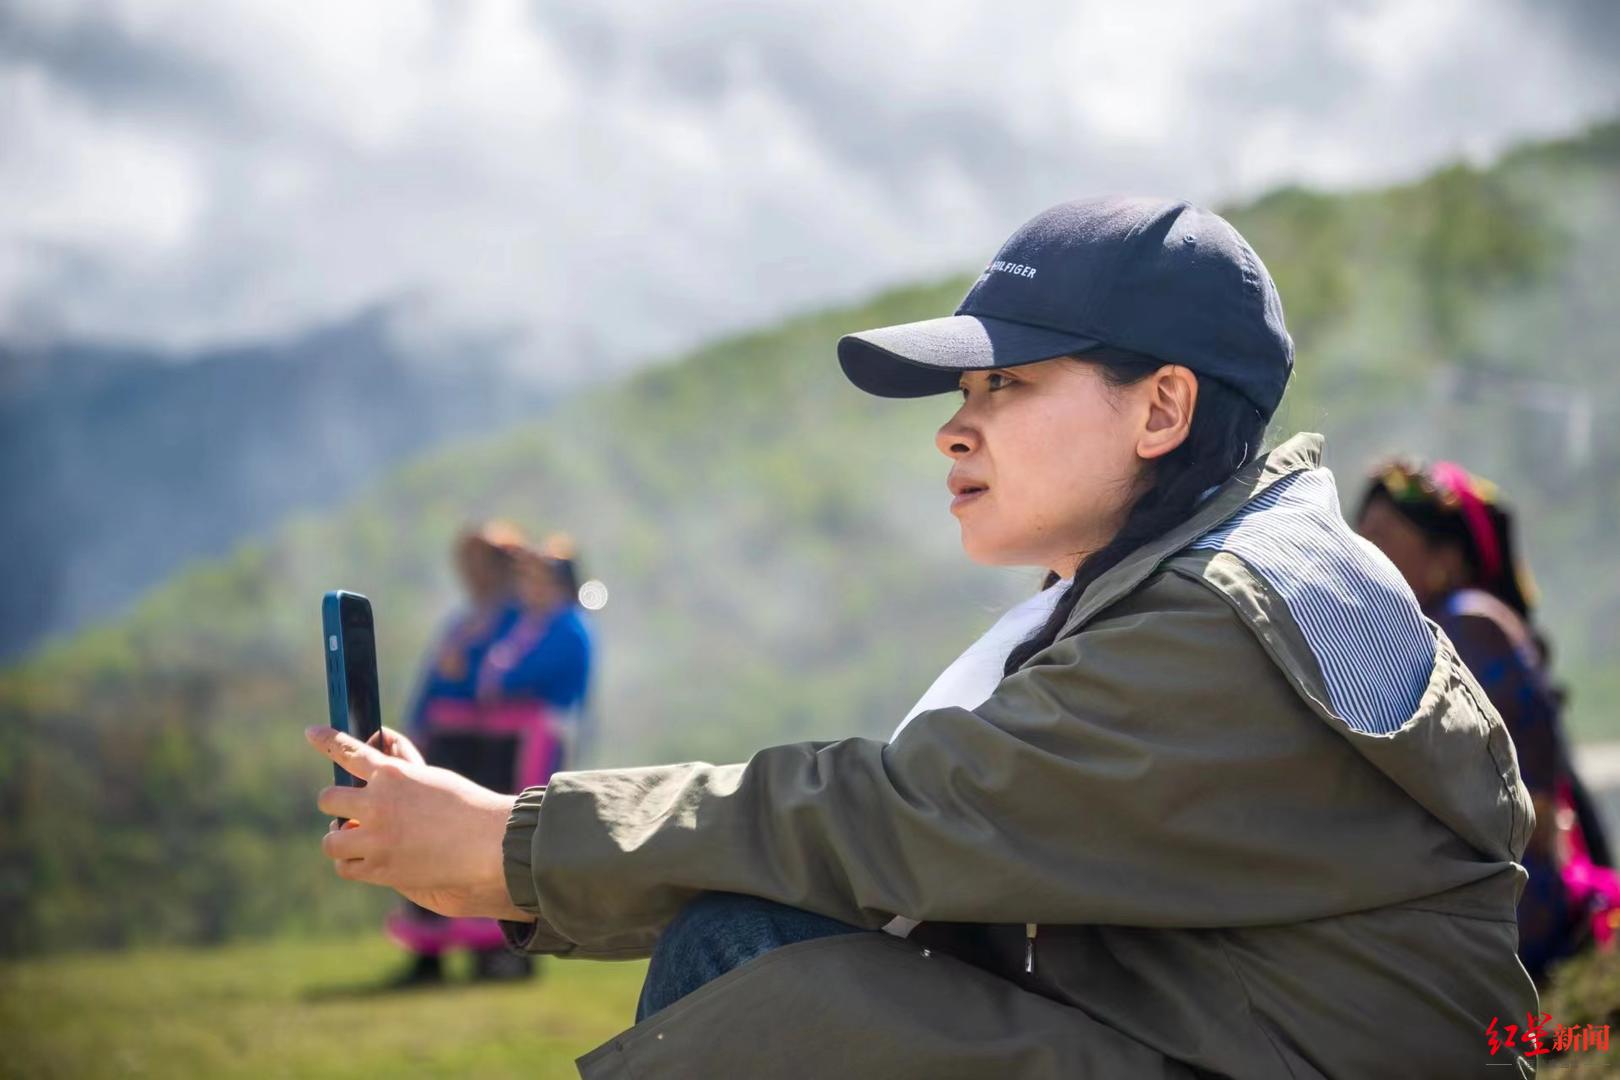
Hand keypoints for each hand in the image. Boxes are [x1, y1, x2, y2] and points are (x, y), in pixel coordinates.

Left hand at [307, 725, 534, 921]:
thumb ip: (401, 766)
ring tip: (356, 839)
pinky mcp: (380, 868)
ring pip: (330, 839)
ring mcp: (376, 838)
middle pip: (328, 798)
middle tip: (352, 811)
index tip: (312, 732)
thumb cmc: (467, 806)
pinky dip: (352, 862)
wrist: (490, 844)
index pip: (347, 751)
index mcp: (391, 773)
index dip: (326, 740)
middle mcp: (377, 803)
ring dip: (340, 837)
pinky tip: (365, 858)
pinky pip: (345, 866)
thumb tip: (381, 747)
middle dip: (338, 803)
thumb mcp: (431, 777)